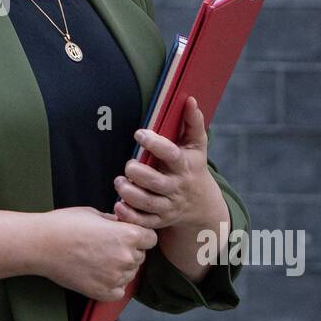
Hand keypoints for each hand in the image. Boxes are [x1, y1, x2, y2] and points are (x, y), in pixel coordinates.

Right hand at [37, 206, 158, 302]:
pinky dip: (112, 285)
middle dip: (129, 251)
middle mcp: (127, 257)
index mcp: (129, 235)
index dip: (140, 236)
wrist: (41, 245)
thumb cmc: (64, 225)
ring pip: (130, 274)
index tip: (128, 235)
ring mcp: (116, 277)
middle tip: (107, 247)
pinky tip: (97, 274)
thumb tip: (121, 225)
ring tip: (98, 259)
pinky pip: (119, 291)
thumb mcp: (94, 213)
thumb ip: (114, 222)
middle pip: (141, 256)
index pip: (151, 238)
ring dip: (121, 268)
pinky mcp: (103, 292)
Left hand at [113, 96, 222, 230]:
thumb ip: (193, 123)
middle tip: (128, 164)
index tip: (140, 133)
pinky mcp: (159, 219)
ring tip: (119, 182)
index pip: (171, 154)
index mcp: (185, 166)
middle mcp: (176, 187)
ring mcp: (168, 205)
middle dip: (138, 173)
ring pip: (147, 203)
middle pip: (156, 182)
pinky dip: (129, 215)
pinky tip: (118, 204)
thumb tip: (190, 100)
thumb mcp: (198, 146)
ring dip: (129, 193)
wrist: (202, 205)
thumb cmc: (194, 167)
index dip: (155, 143)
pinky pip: (142, 221)